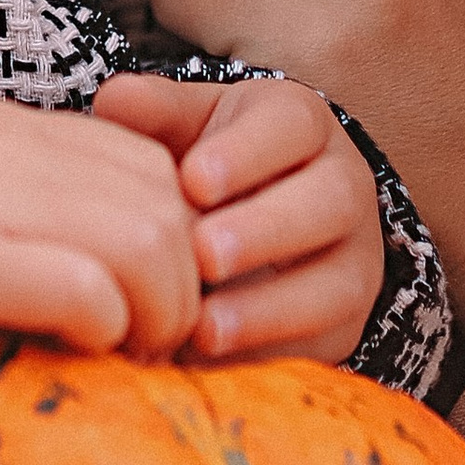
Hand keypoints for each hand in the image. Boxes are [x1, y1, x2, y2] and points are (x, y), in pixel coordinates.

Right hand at [0, 96, 201, 359]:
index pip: (153, 165)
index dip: (181, 238)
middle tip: (157, 343)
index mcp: (18, 131)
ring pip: (151, 240)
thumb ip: (20, 197)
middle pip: (169, 204)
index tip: (159, 299)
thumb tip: (91, 261)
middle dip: (187, 284)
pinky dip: (107, 326)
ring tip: (129, 355)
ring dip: (161, 311)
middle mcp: (20, 152)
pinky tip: (83, 351)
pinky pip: (87, 287)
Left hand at [93, 72, 383, 364]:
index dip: (245, 154)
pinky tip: (211, 363)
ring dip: (271, 308)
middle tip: (203, 254)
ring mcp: (353, 260)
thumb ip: (154, 112)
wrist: (260, 222)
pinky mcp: (345, 323)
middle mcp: (344, 186)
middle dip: (265, 230)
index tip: (193, 182)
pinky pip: (321, 345)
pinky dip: (267, 356)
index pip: (289, 127)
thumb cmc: (211, 162)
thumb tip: (112, 100)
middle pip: (328, 202)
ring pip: (337, 283)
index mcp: (301, 124)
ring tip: (205, 327)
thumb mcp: (188, 125)